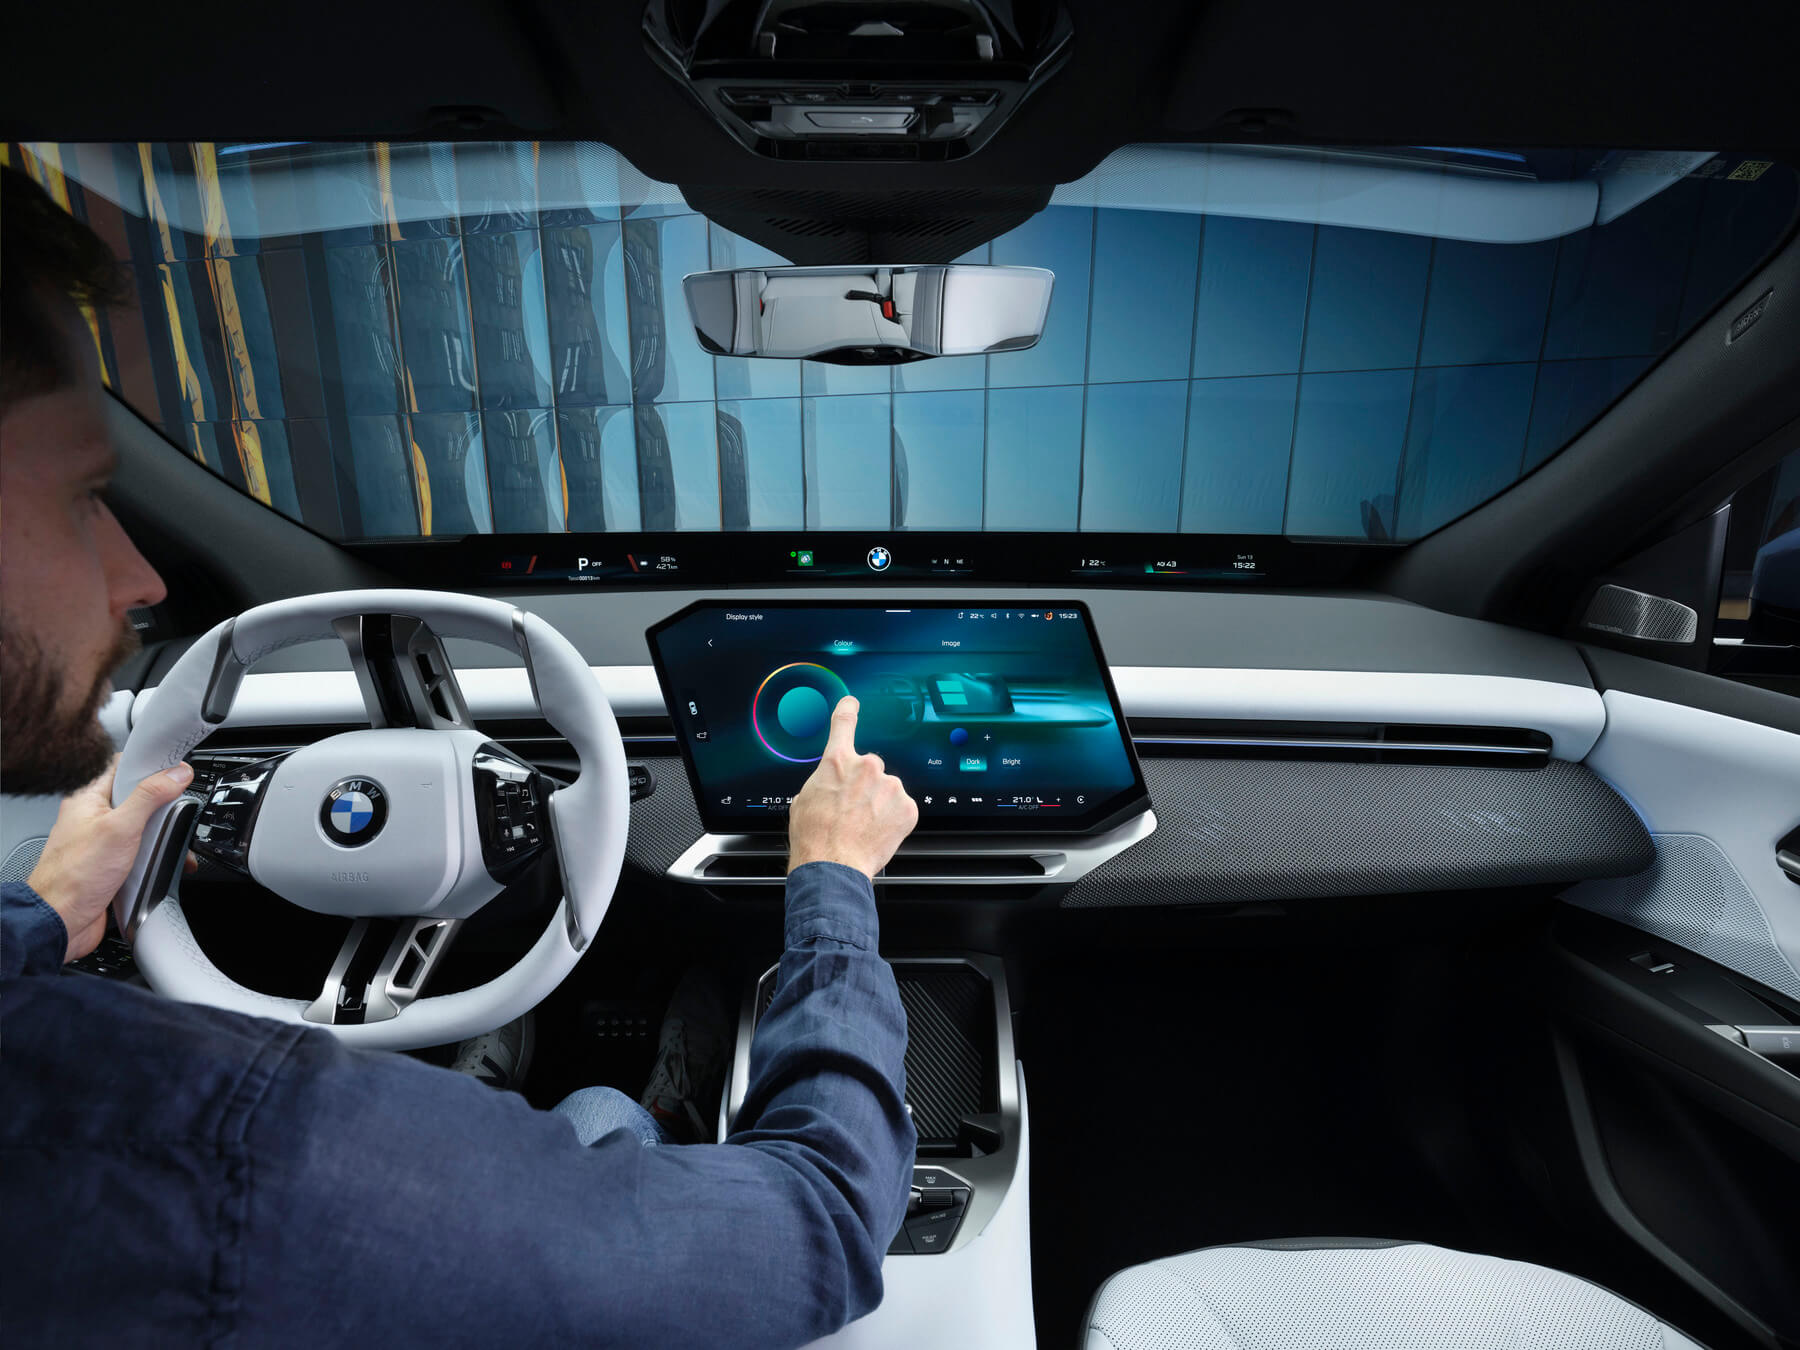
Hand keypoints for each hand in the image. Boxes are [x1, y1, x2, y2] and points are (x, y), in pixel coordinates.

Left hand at [28, 755, 193, 961]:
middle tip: (177, 813)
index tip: (178, 770)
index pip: (124, 767)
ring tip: (172, 845)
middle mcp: (94, 818)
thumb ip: (150, 796)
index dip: (152, 765)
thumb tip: (176, 773)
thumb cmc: (73, 876)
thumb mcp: (120, 827)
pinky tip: (164, 865)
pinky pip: (142, 853)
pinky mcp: (113, 865)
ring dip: (163, 837)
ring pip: (144, 828)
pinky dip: (157, 858)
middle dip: (164, 806)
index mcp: (88, 798)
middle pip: (139, 798)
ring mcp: (104, 842)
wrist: (60, 922)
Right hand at [787, 697, 917, 879]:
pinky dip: (893, 820)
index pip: (843, 723)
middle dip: (864, 786)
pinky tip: (877, 832)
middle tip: (853, 810)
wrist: (833, 866)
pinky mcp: (908, 808)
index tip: (853, 702)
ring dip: (879, 804)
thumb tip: (828, 786)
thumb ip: (823, 782)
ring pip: (887, 790)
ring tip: (863, 826)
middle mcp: (867, 768)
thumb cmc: (814, 837)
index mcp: (837, 762)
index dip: (848, 710)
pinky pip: (902, 809)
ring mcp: (890, 786)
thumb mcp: (804, 800)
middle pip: (870, 768)